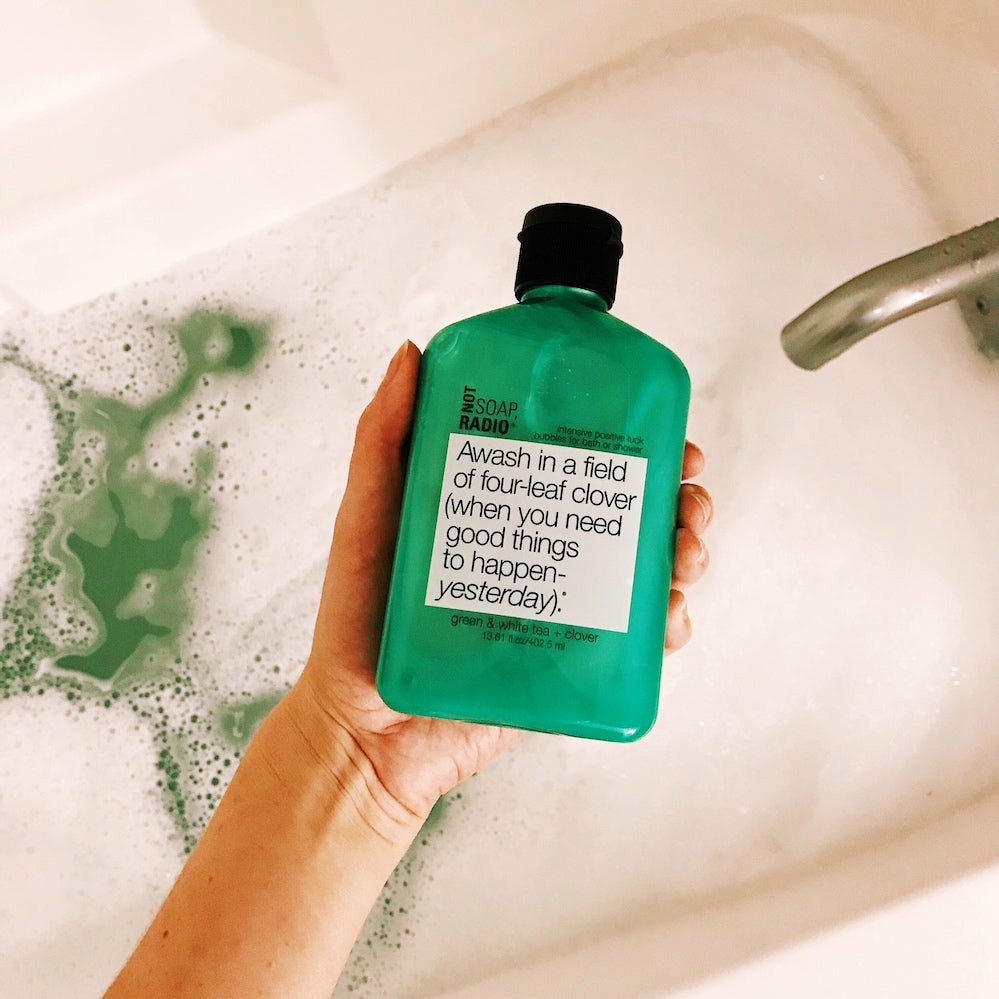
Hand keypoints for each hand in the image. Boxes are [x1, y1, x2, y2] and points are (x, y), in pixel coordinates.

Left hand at [293, 341, 711, 823]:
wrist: (364, 733)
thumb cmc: (354, 624)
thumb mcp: (366, 517)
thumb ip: (382, 438)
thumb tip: (411, 352)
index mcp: (501, 508)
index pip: (576, 459)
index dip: (632, 438)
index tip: (662, 429)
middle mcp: (537, 550)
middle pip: (626, 510)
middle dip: (677, 497)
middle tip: (687, 496)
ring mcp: (555, 606)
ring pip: (641, 569)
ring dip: (682, 553)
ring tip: (684, 555)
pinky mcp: (566, 663)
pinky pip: (633, 640)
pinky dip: (667, 624)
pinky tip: (669, 617)